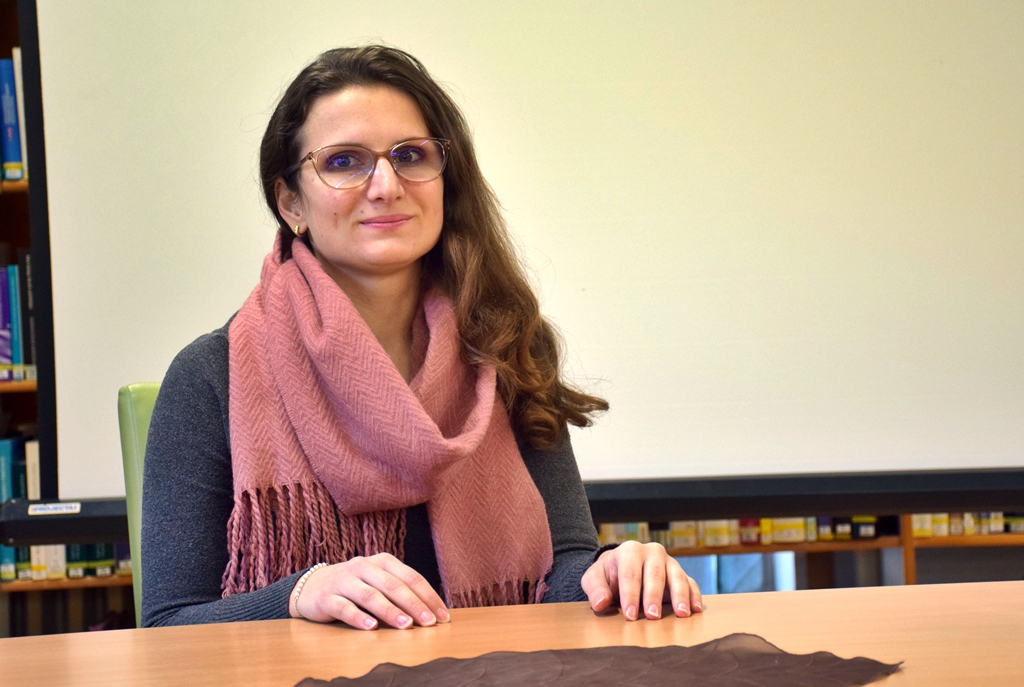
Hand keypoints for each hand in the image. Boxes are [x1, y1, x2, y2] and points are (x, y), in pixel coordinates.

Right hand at [290, 553, 449, 629]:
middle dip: (414, 604)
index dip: (428, 596)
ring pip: (371, 595)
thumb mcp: (378, 582)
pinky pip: (345, 607)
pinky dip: (358, 617)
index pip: (411, 577)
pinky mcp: (327, 597)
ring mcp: (344, 581)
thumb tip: (431, 612)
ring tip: (406, 625)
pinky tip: (371, 627)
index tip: (442, 616)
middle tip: (429, 622)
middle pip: (393, 585)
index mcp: (382, 561)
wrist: (312, 586)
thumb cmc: (355, 586)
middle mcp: (364, 566)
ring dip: (390, 611)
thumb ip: (400, 592)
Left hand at [581, 541, 702, 620]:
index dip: (630, 595)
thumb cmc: (609, 574)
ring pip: (677, 576)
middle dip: (654, 596)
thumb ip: (595, 589)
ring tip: (681, 614)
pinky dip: (694, 595)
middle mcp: (652, 552)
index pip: (630, 573)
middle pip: (655, 574)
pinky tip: (695, 610)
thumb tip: (600, 603)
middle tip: (653, 617)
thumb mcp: (594, 578)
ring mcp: (669, 562)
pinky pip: (691, 582)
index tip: (630, 615)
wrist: (622, 567)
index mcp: (630, 551)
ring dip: (679, 596)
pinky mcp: (680, 573)